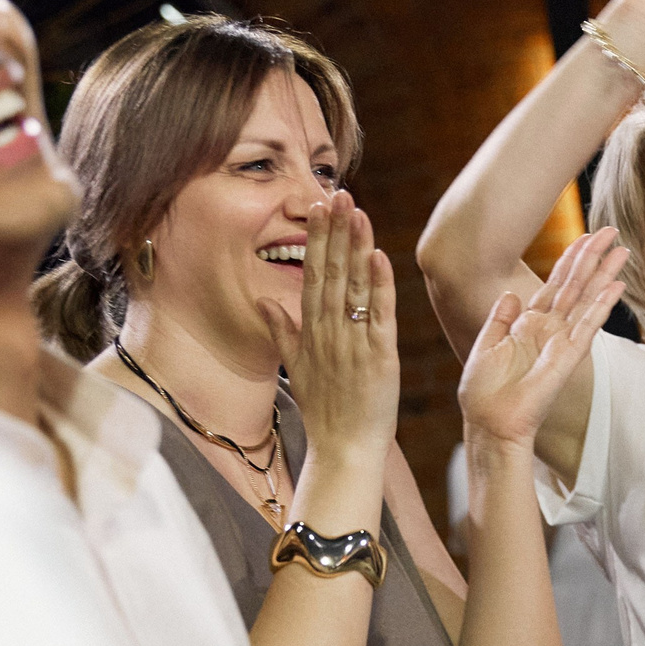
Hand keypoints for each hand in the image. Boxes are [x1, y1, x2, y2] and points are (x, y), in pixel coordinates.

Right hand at [260, 190, 398, 466]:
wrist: (344, 450)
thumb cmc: (325, 412)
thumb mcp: (297, 369)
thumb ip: (282, 332)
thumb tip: (264, 303)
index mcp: (311, 332)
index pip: (312, 276)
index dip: (316, 240)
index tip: (319, 208)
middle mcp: (329, 332)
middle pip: (330, 273)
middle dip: (334, 232)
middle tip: (339, 194)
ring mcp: (353, 343)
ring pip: (354, 286)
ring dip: (356, 246)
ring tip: (358, 211)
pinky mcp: (380, 357)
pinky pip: (379, 314)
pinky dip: (379, 285)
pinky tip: (378, 255)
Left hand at [457, 228, 628, 448]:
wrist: (489, 422)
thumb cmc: (483, 392)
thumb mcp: (486, 345)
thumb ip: (499, 319)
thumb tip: (510, 294)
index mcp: (528, 325)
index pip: (554, 284)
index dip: (569, 260)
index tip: (585, 237)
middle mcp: (549, 329)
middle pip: (576, 285)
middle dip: (593, 258)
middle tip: (611, 232)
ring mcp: (560, 341)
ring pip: (586, 300)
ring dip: (603, 275)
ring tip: (621, 251)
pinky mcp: (567, 357)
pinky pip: (587, 326)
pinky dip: (601, 307)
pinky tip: (615, 287)